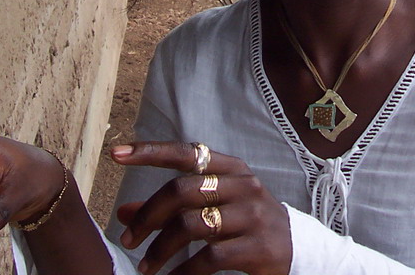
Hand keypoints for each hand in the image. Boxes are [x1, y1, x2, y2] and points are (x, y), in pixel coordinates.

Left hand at [112, 141, 291, 274]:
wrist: (297, 251)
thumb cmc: (246, 225)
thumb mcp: (213, 208)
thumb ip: (171, 209)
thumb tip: (125, 213)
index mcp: (231, 169)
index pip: (186, 152)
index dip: (150, 152)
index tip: (116, 154)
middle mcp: (242, 185)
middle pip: (182, 191)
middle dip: (148, 216)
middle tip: (128, 239)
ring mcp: (252, 215)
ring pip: (191, 224)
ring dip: (160, 248)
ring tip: (145, 266)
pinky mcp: (257, 247)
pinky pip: (209, 258)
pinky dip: (182, 272)